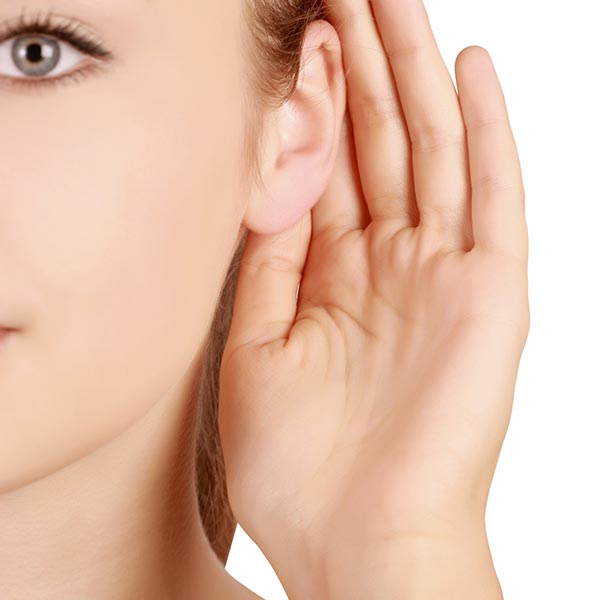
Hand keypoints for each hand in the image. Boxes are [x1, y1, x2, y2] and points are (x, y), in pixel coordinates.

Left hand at [218, 0, 528, 596]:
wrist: (357, 543)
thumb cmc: (299, 467)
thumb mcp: (256, 347)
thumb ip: (267, 266)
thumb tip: (265, 185)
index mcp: (335, 281)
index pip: (327, 168)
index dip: (312, 103)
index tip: (297, 39)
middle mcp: (392, 266)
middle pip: (378, 144)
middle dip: (362, 67)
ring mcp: (444, 274)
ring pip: (433, 150)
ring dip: (413, 76)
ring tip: (395, 1)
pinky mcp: (492, 293)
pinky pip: (494, 196)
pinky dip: (487, 133)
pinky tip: (470, 70)